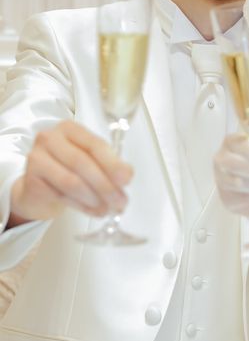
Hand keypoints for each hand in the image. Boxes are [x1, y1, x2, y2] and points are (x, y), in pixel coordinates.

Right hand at [9, 120, 132, 224]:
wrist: (37, 187)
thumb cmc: (68, 168)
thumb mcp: (89, 159)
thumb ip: (107, 164)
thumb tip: (126, 175)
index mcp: (69, 128)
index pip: (94, 144)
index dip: (112, 163)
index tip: (127, 179)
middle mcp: (50, 139)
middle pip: (82, 163)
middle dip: (105, 184)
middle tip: (121, 200)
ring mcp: (36, 159)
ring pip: (72, 181)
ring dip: (95, 198)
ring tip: (109, 208)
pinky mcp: (31, 182)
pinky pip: (62, 196)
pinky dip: (83, 206)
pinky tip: (95, 211)